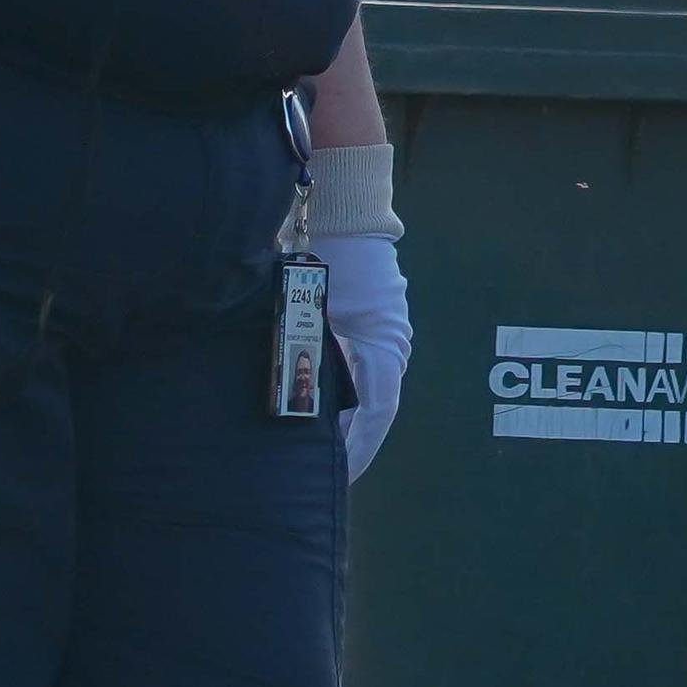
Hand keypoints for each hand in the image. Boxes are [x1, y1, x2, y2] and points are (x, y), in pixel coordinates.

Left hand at [321, 232, 408, 481]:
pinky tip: (321, 411)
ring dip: (348, 421)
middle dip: (352, 443)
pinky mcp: (367, 325)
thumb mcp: (313, 305)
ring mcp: (381, 335)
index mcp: (384, 345)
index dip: (361, 450)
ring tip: (324, 453)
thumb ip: (307, 347)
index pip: (378, 413)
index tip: (345, 478)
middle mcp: (390, 345)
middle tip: (328, 478)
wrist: (343, 208)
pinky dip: (344, 397)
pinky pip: (360, 372)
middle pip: (374, 408)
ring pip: (368, 391)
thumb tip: (296, 395)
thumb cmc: (331, 253)